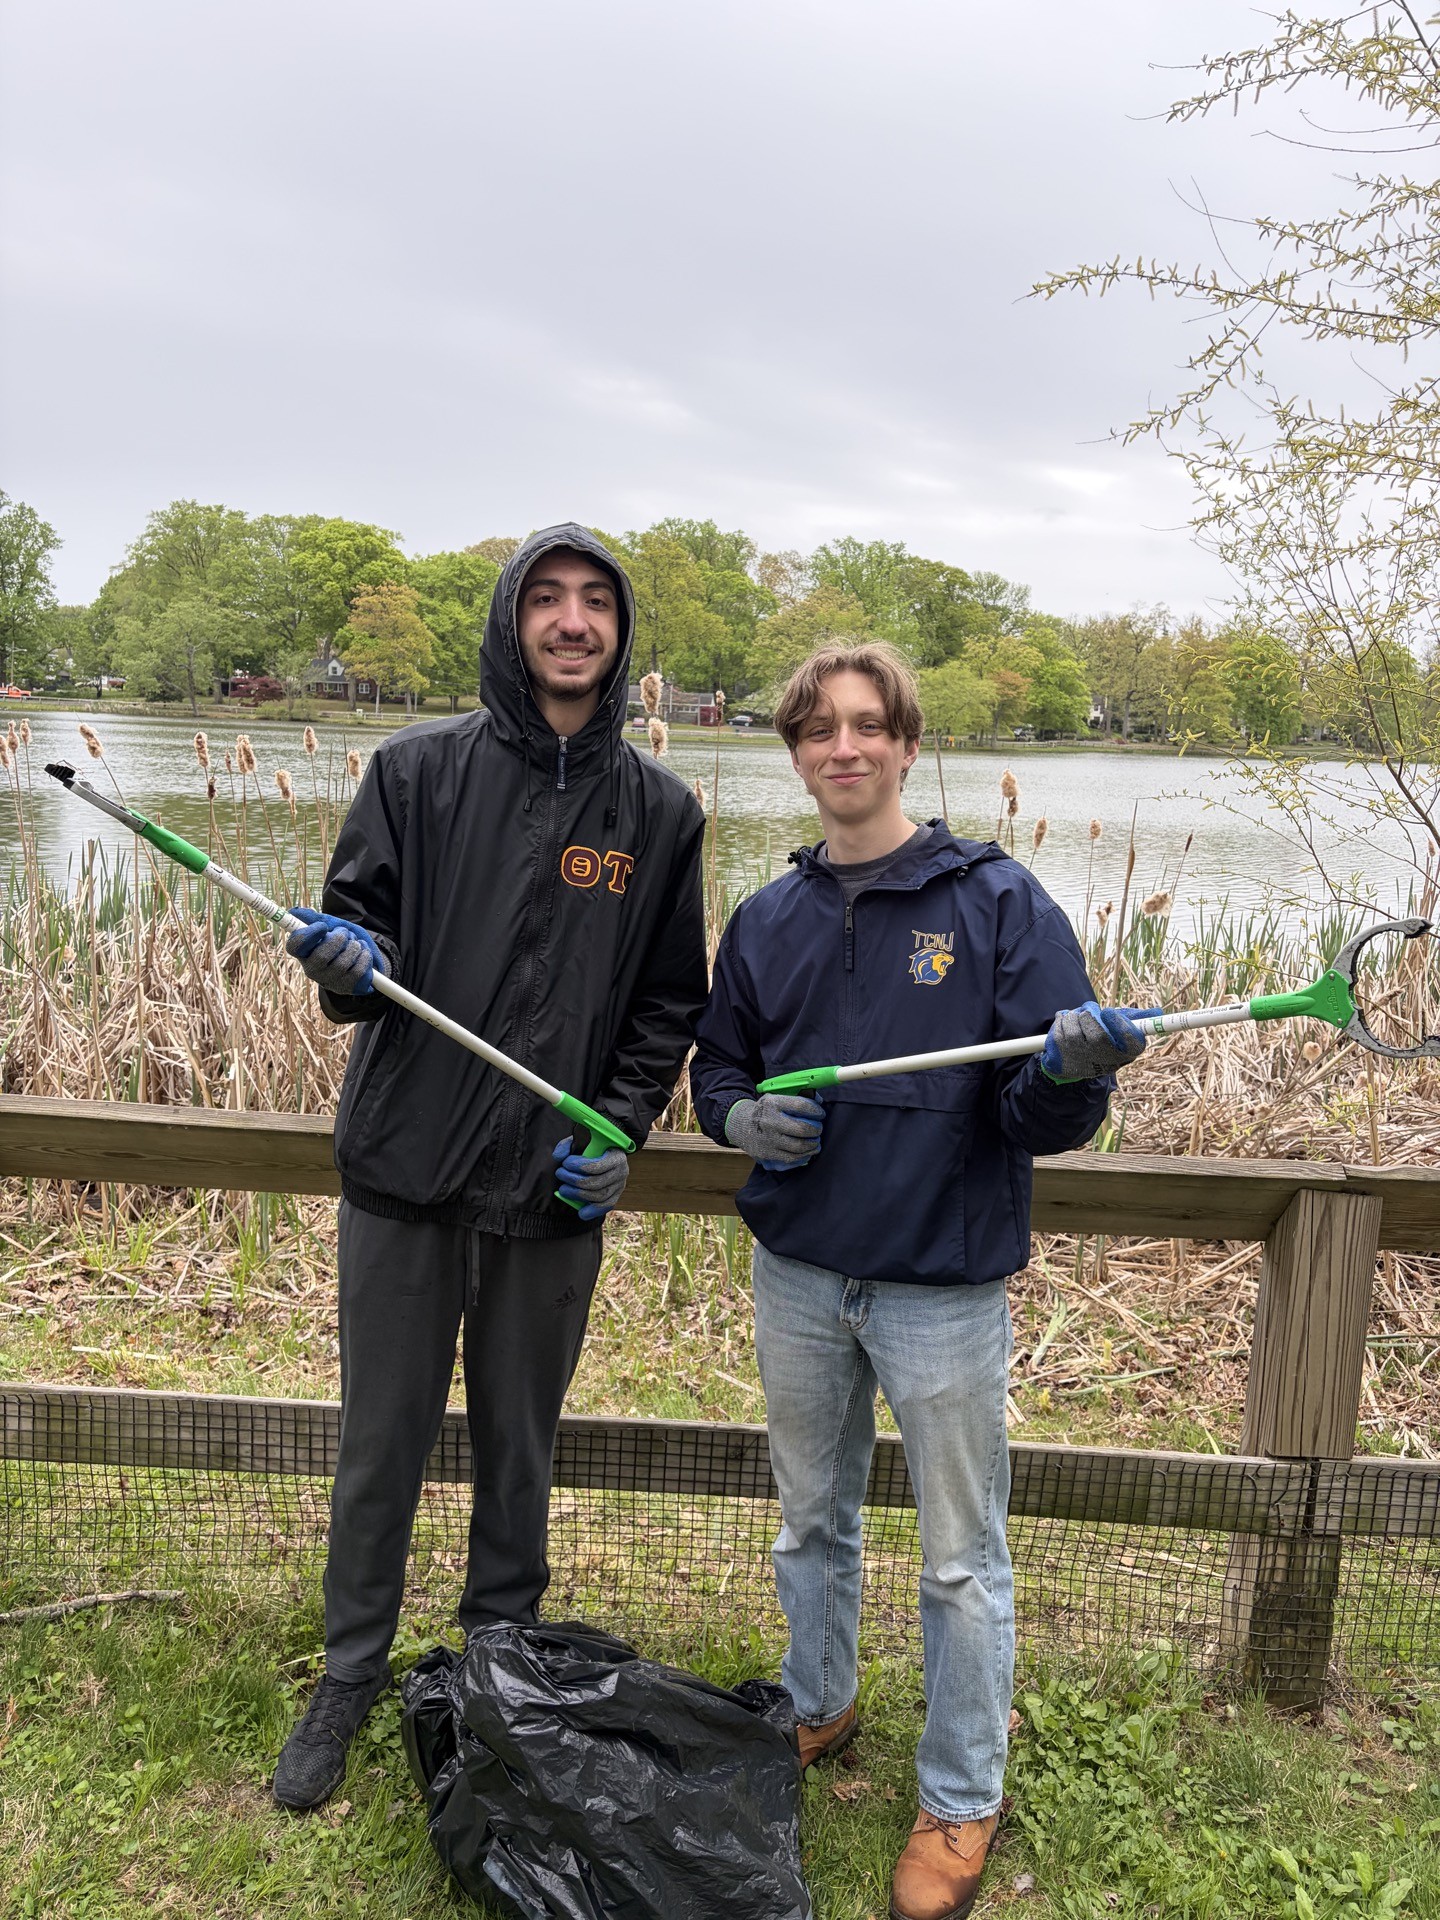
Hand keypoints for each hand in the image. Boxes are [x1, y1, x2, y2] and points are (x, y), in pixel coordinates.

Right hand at [286, 907, 389, 996]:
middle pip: (321, 956)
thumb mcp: (330, 926)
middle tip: (345, 933)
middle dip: (339, 939)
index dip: (308, 935)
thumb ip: (315, 919)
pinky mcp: (346, 988)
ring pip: (342, 963)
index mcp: (304, 952)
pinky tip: (363, 954)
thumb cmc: (341, 940)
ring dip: (354, 947)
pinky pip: (358, 971)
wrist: (361, 956)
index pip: (294, 946)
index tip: (323, 926)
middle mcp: (312, 969)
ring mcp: (329, 981)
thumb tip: (293, 912)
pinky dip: (364, 957)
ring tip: (356, 944)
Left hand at [552, 1137, 629, 1219]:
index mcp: (615, 1156)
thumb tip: (558, 1157)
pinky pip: (605, 1206)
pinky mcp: (616, 1196)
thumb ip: (568, 1146)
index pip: (596, 1166)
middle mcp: (621, 1172)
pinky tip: (581, 1213)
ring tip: (563, 1189)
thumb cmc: (593, 1147)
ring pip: (599, 1196)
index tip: (565, 1163)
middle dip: (573, 1180)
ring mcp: (620, 1186)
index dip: (578, 1166)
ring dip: (577, 1195)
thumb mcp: (582, 1141)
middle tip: (560, 1174)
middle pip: (595, 1183)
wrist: (608, 1153)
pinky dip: (592, 1211)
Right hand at [724, 1094, 823, 1171]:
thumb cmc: (765, 1111)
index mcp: (773, 1103)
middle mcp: (769, 1121)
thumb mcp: (776, 1098)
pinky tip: (808, 1151)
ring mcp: (768, 1139)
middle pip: (802, 1128)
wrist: (740, 1125)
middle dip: (816, 1129)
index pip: (801, 1106)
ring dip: (813, 1144)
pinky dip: (804, 1155)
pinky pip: (792, 1158)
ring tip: (815, 1141)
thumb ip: (796, 1098)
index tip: (820, 1113)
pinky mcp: (767, 1153)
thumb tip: (819, 1101)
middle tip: (818, 1129)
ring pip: (799, 1146)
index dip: (816, 1110)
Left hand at [1040, 1002, 1154, 1083]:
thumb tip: (1158, 1012)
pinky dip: (1062, 1019)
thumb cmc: (1103, 1040)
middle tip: (1090, 1010)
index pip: (1132, 1043)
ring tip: (1078, 1019)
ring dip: (1075, 1015)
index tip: (1107, 1011)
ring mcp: (1083, 1061)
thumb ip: (1137, 1019)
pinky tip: (1066, 1024)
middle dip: (1091, 1015)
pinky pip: (1061, 1028)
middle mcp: (1106, 1061)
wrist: (1072, 1061)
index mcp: (1126, 1053)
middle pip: (1099, 1034)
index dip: (1119, 1025)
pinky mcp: (1062, 1057)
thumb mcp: (1121, 1030)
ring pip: (1077, 1028)